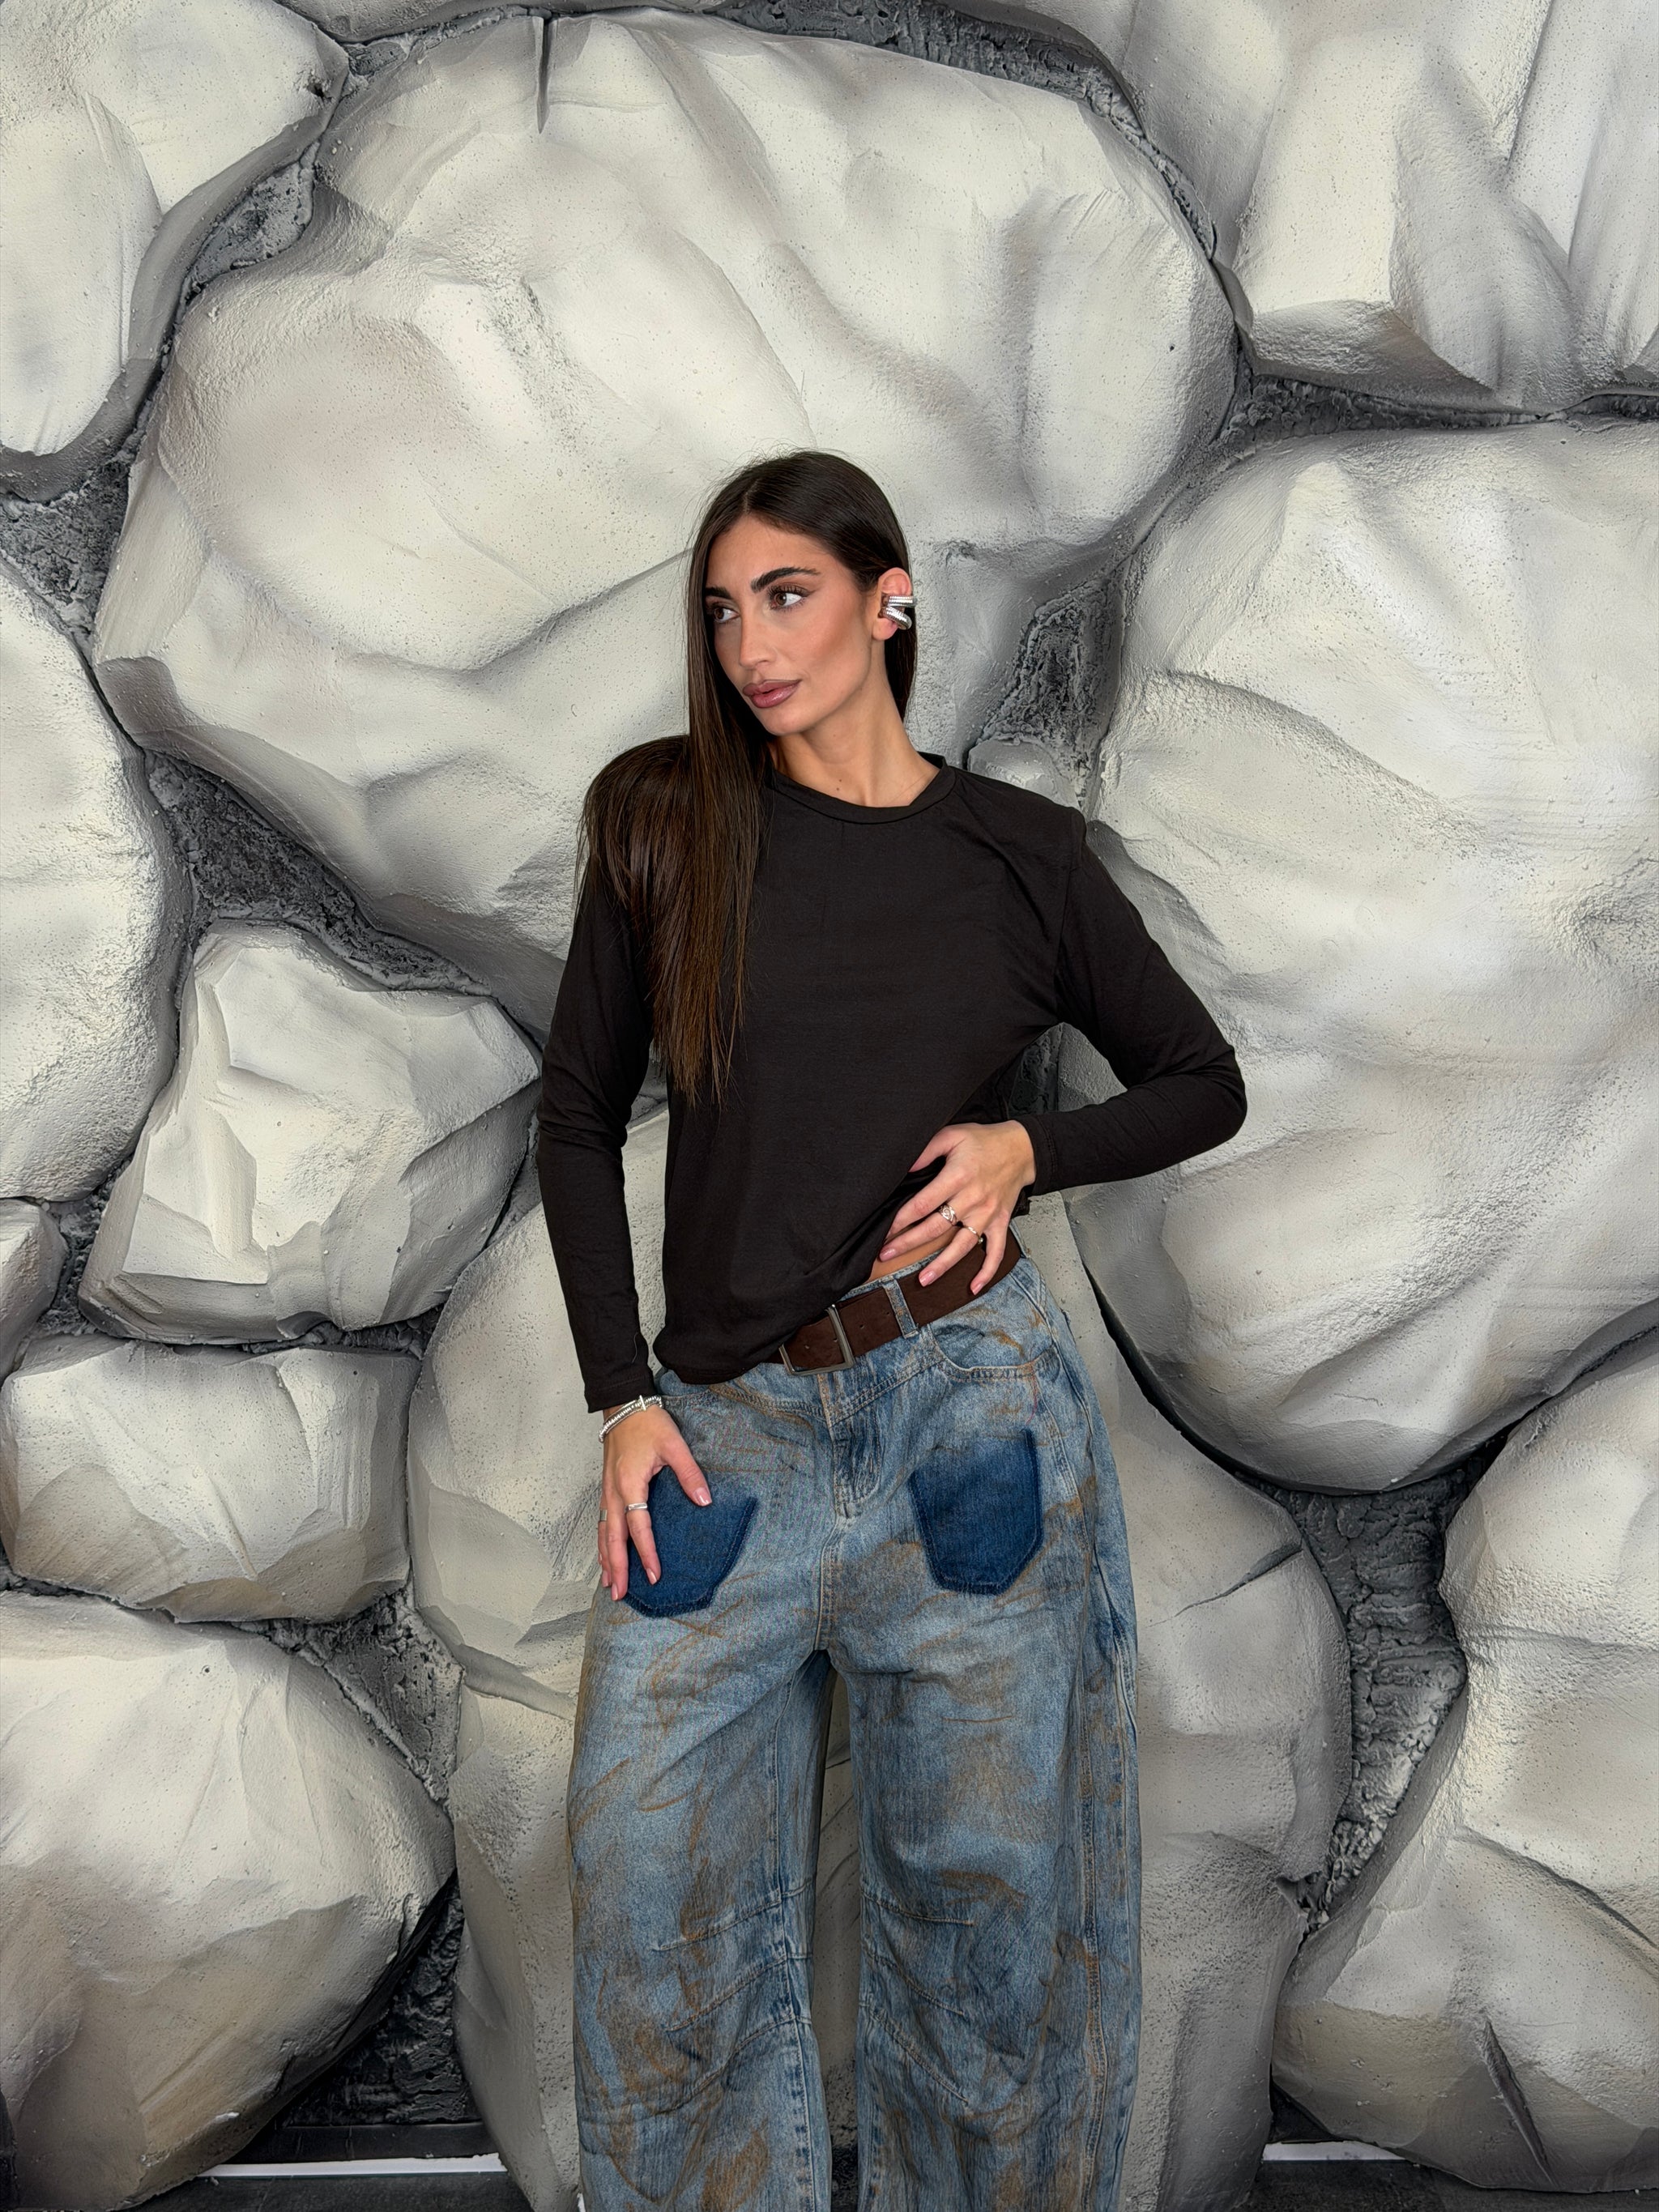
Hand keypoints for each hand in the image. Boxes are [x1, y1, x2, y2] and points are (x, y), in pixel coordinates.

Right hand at [599, 1404, 708, 1601]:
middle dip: (616, 1567)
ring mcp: (606, 1490)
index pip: (638, 1526)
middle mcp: (613, 1491)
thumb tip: (704, 1500)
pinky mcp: (606, 1487)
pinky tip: (605, 1555)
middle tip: (619, 1594)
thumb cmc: (647, 1422)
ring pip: (602, 1532)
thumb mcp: (674, 1444)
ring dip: (606, 1559)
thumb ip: (689, 1473)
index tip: (654, 1574)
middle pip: (612, 1537)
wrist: (622, 1403)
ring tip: (609, 1584)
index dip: (646, 1552)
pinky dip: (602, 1542)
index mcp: (630, 1482)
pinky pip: (601, 1521)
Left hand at [878, 1120, 1037, 1293]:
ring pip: (962, 1246)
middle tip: (886, 1255)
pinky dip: (987, 1271)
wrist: (1021, 1149)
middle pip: (936, 1228)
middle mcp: (973, 1199)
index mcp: (958, 1177)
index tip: (885, 1232)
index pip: (923, 1204)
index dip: (901, 1221)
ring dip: (942, 1265)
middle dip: (908, 1243)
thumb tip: (906, 1167)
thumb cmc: (984, 1141)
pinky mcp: (1000, 1223)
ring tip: (923, 1279)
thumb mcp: (952, 1134)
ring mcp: (987, 1214)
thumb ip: (927, 1150)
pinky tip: (973, 1286)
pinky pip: (996, 1252)